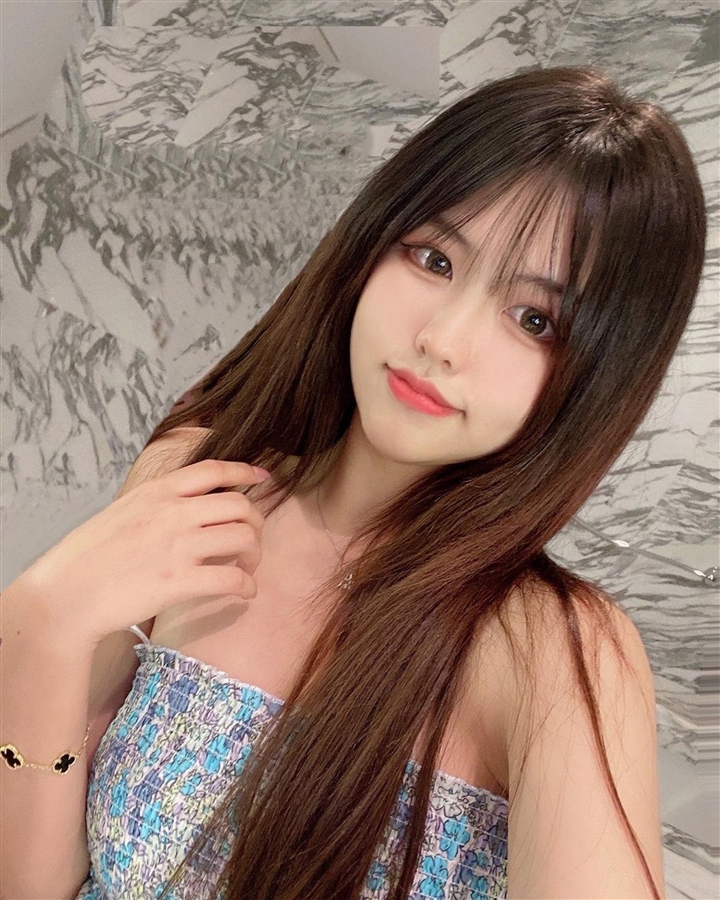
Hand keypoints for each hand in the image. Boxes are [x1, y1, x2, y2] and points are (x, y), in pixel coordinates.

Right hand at [17, 460, 269, 648]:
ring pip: (244, 538)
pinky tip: (244, 592)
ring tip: (247, 567)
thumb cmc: (86, 558)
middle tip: (252, 540)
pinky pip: (233, 579)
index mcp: (156, 493)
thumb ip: (156, 505)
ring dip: (255, 554)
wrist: (64, 596)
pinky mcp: (180, 582)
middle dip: (255, 521)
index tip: (262, 477)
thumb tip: (185, 505)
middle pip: (239, 504)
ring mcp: (177, 546)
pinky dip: (247, 586)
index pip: (213, 470)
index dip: (244, 471)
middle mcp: (172, 513)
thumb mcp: (121, 512)